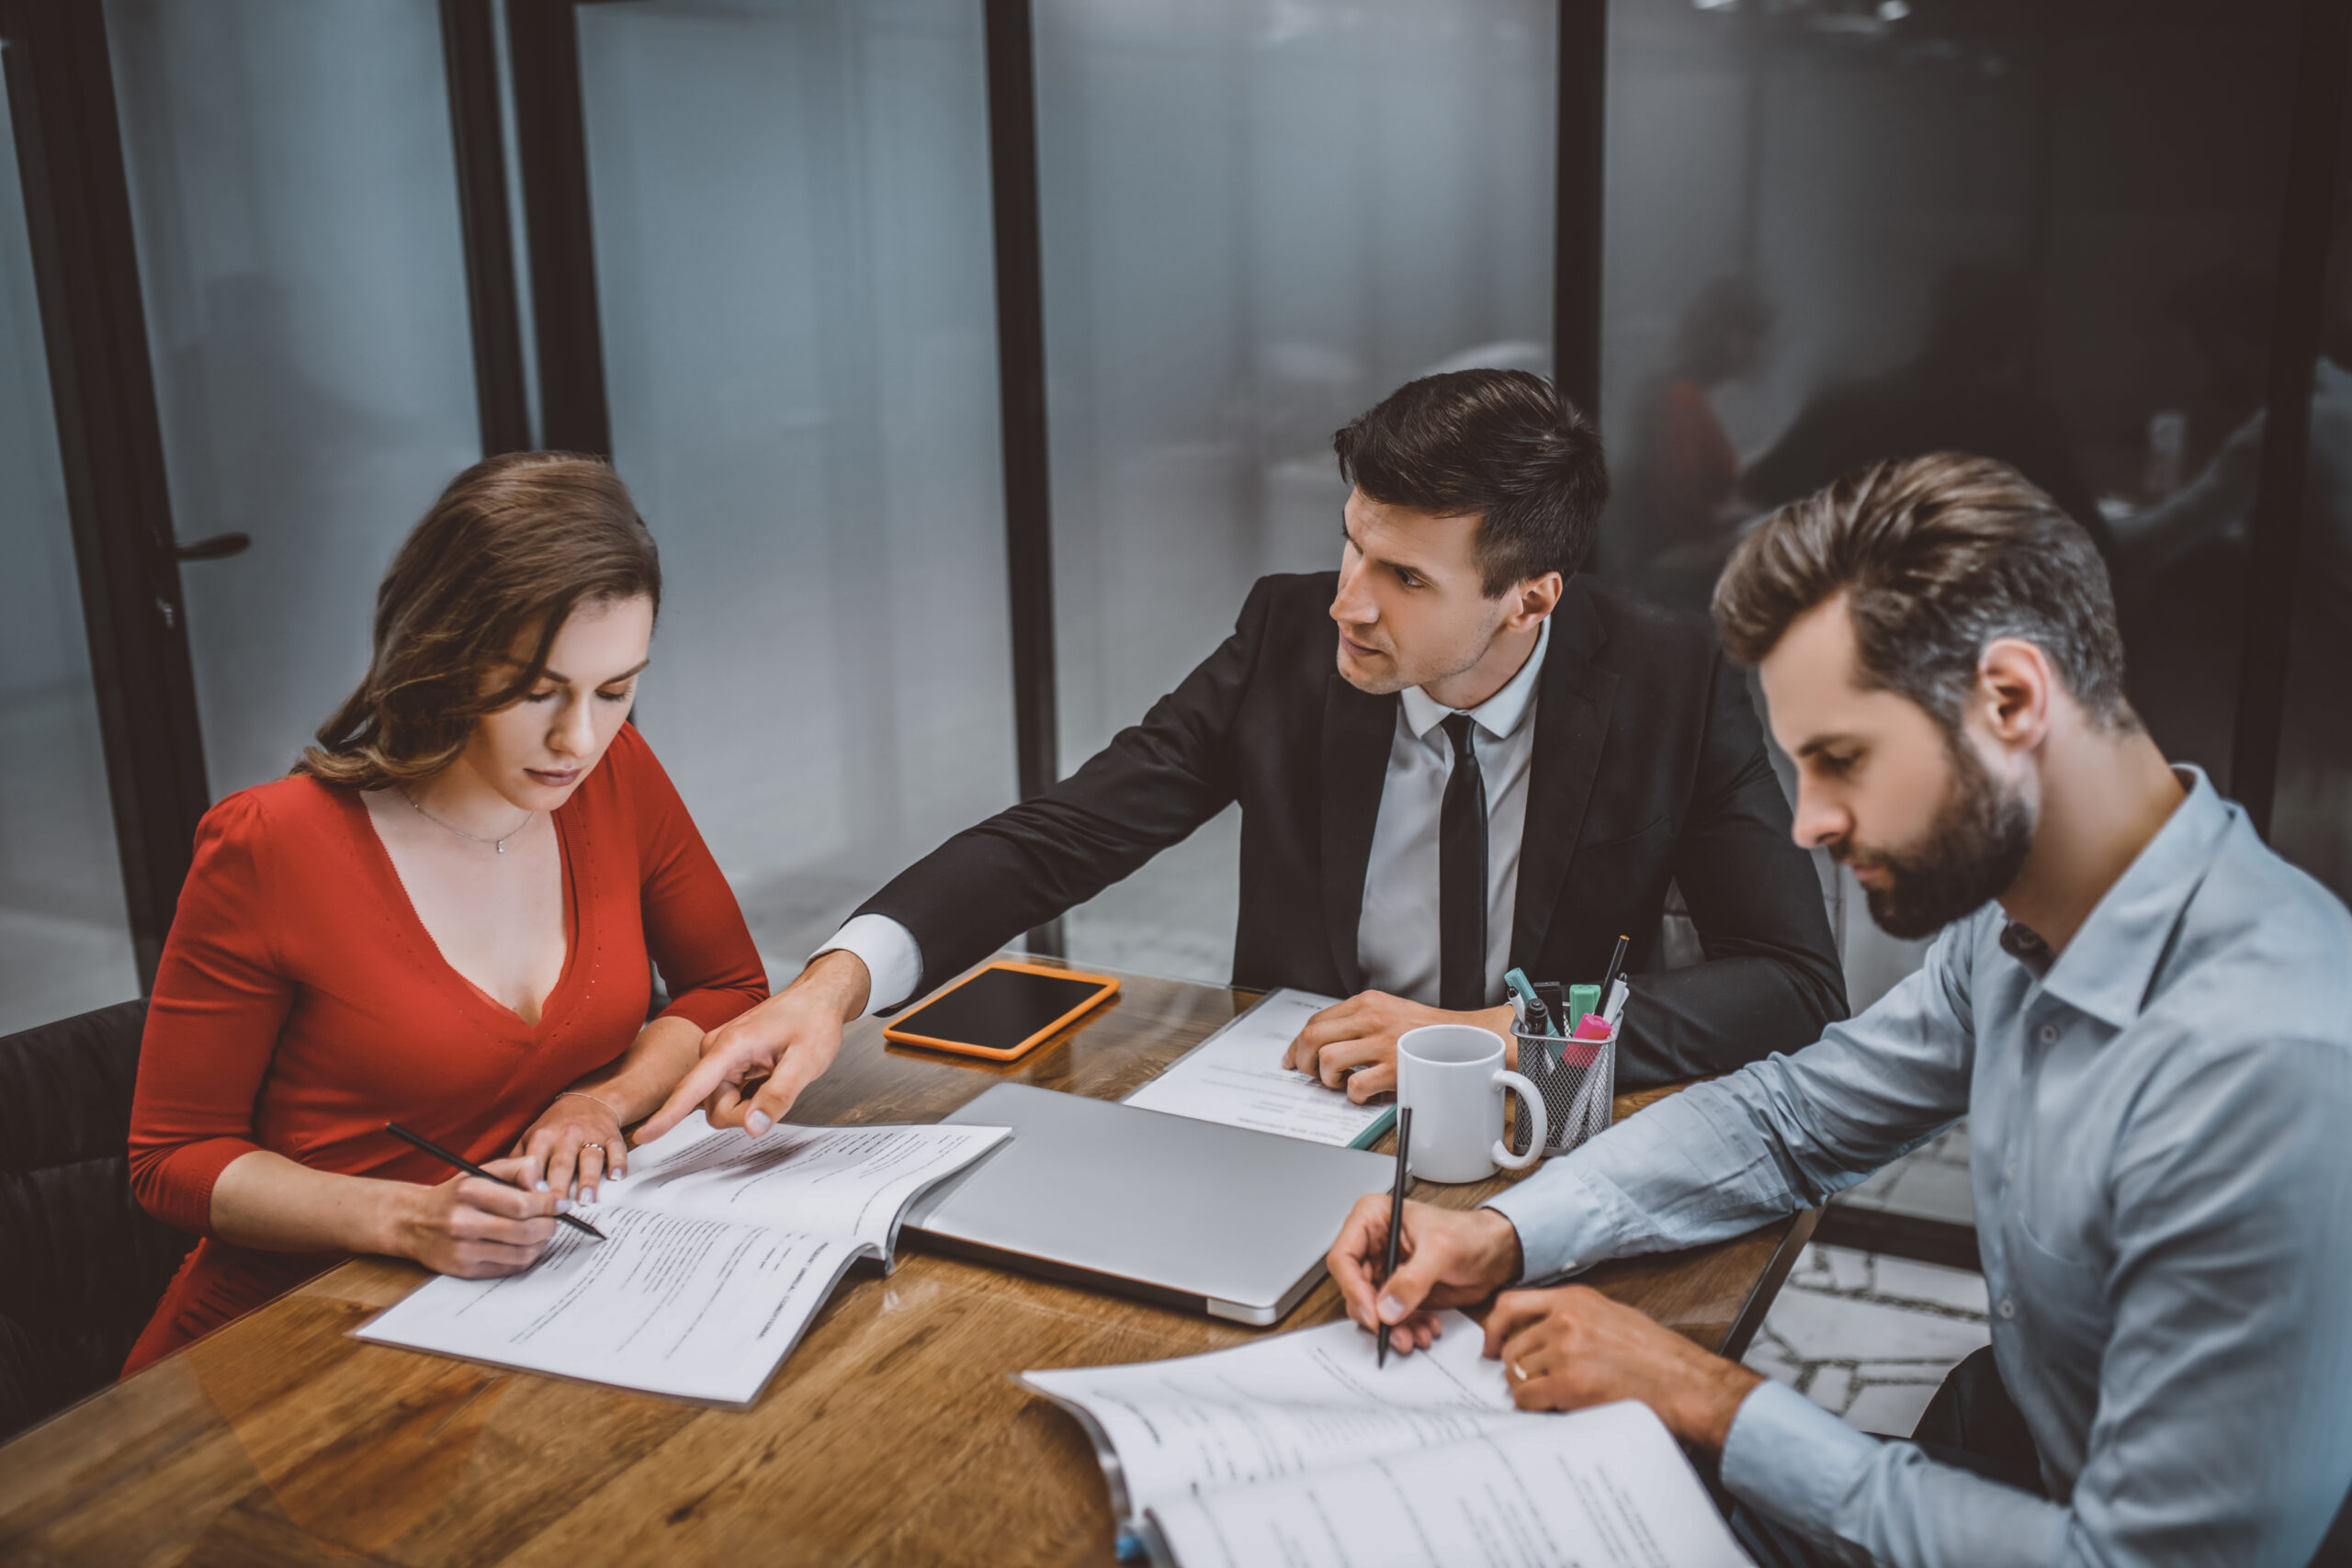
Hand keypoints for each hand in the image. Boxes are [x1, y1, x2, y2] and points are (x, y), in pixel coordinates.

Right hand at [387, 1156, 563, 1278]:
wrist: (413, 1221)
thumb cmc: (456, 1194)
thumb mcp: (483, 1171)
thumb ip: (520, 1169)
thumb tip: (546, 1188)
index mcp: (469, 1191)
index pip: (523, 1204)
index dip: (549, 1205)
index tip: (561, 1203)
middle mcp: (463, 1222)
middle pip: (526, 1231)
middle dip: (549, 1225)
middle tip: (554, 1219)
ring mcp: (462, 1250)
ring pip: (521, 1253)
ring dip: (541, 1243)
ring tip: (541, 1232)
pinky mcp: (464, 1270)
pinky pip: (509, 1268)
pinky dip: (526, 1257)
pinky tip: (525, 1245)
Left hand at [512, 1090, 628, 1202]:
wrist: (588, 1102)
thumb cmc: (555, 1128)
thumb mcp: (531, 1137)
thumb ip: (517, 1162)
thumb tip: (501, 1190)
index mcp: (543, 1137)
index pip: (535, 1162)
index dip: (531, 1183)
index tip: (529, 1203)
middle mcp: (567, 1135)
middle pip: (562, 1163)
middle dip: (559, 1186)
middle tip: (557, 1208)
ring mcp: (591, 1135)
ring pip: (590, 1158)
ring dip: (589, 1179)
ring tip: (587, 1199)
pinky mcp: (612, 1137)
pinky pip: (617, 1150)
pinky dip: (619, 1163)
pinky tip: (617, 1177)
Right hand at [638, 949, 869, 1140]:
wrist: (819, 997)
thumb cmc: (813, 1020)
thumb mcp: (806, 1062)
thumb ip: (778, 1096)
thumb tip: (753, 1127)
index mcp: (729, 1046)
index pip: (690, 1089)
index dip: (666, 1116)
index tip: (642, 1135)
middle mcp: (716, 1049)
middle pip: (713, 1107)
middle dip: (744, 1113)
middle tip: (778, 1091)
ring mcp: (720, 1055)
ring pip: (722, 1104)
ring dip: (749, 1104)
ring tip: (776, 1077)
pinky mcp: (726, 1062)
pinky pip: (729, 1095)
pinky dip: (750, 1096)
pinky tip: (769, 1076)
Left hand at [1281, 992, 1515, 1101]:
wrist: (1468, 1039)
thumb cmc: (1428, 1031)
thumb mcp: (1389, 1011)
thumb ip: (1358, 1021)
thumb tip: (1322, 1041)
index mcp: (1367, 1003)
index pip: (1316, 1021)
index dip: (1298, 1044)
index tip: (1294, 1058)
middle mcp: (1371, 1019)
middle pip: (1313, 1037)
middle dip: (1303, 1061)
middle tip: (1310, 1074)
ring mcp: (1383, 1044)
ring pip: (1327, 1060)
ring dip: (1327, 1079)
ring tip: (1341, 1082)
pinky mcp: (1395, 1069)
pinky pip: (1355, 1087)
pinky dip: (1353, 1096)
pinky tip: (1363, 1093)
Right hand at [1327, 1197, 1522, 1355]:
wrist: (1496, 1253)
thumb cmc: (1471, 1235)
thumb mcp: (1440, 1251)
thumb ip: (1412, 1279)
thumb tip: (1387, 1307)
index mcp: (1373, 1219)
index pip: (1344, 1257)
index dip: (1353, 1288)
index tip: (1372, 1314)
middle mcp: (1373, 1244)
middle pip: (1353, 1288)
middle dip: (1375, 1315)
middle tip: (1393, 1331)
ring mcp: (1384, 1269)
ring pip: (1371, 1308)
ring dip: (1392, 1327)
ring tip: (1416, 1333)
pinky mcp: (1397, 1291)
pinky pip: (1389, 1318)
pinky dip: (1405, 1328)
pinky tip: (1425, 1328)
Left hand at [1484, 1285, 1762, 1451]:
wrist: (1685, 1383)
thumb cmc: (1658, 1356)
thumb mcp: (1612, 1316)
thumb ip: (1573, 1318)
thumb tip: (1538, 1335)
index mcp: (1575, 1299)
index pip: (1511, 1304)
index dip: (1494, 1329)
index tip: (1490, 1347)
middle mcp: (1566, 1319)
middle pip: (1511, 1346)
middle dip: (1516, 1369)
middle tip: (1529, 1384)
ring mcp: (1566, 1350)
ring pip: (1517, 1373)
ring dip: (1527, 1389)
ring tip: (1549, 1397)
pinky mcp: (1569, 1382)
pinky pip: (1528, 1397)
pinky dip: (1534, 1407)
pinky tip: (1555, 1407)